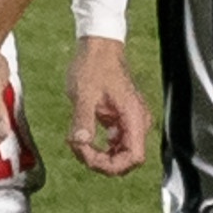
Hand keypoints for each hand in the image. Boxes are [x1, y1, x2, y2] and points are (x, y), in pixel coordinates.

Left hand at [65, 34, 150, 176]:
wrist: (97, 48)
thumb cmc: (94, 65)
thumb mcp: (84, 93)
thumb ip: (82, 119)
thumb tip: (80, 142)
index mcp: (133, 116)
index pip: (134, 157)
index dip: (111, 165)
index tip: (88, 154)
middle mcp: (136, 122)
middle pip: (126, 160)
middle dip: (100, 161)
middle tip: (78, 147)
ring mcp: (128, 122)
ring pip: (118, 154)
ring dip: (97, 155)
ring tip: (76, 141)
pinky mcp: (119, 120)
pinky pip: (112, 144)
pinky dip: (97, 146)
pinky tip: (81, 136)